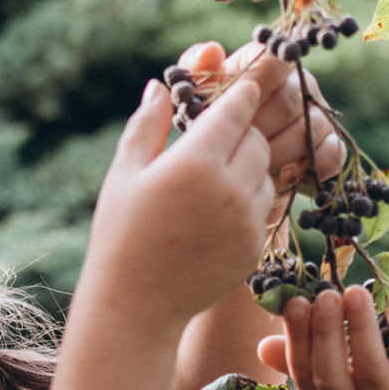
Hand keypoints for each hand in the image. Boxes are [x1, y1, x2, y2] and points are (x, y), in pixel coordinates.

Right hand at [84, 70, 275, 329]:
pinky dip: (251, 199)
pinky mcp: (255, 246)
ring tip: (219, 173)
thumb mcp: (125, 173)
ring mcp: (247, 220)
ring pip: (267, 172)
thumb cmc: (121, 234)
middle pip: (257, 139)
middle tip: (224, 133)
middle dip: (244, 131)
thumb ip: (147, 125)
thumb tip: (160, 86)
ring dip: (250, 165)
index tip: (244, 86)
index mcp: (196, 161)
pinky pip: (265, 208)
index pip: (237, 111)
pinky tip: (221, 207)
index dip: (241, 94)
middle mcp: (229, 188)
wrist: (137, 304)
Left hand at [174, 40, 340, 212]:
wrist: (226, 167)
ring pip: (311, 126)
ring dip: (282, 150)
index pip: (274, 61)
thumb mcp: (194, 95)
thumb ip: (197, 69)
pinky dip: (312, 164)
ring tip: (255, 167)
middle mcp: (297, 85)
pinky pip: (333, 150)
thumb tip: (211, 50)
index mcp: (267, 65)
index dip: (257, 84)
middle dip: (263, 127)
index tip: (237, 108)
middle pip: (291, 100)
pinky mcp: (328, 145)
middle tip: (238, 147)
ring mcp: (316, 114)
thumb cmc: (208, 124)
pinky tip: (285, 177)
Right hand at [257, 283, 388, 389]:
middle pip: (333, 380)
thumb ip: (313, 355)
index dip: (298, 341)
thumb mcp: (353, 366)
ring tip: (356, 292)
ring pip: (372, 375)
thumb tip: (263, 347)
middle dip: (326, 335)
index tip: (296, 301)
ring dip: (360, 330)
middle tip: (327, 294)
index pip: (307, 378)